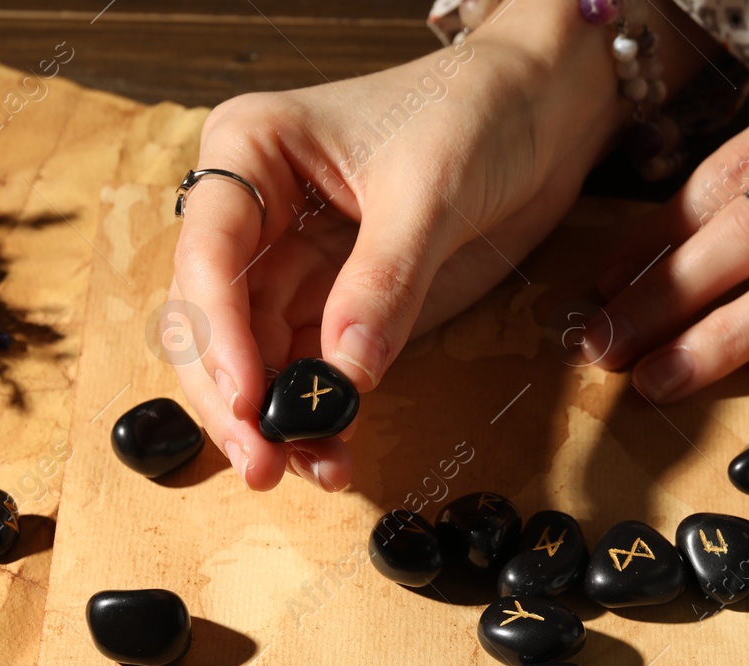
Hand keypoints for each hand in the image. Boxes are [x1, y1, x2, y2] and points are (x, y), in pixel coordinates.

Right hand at [168, 3, 632, 490]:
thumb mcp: (430, 190)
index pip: (209, 253)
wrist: (539, 115)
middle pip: (210, 320)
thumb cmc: (475, 113)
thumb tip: (343, 371)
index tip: (247, 399)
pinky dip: (315, 418)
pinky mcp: (334, 307)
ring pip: (254, 360)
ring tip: (314, 468)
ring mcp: (290, 265)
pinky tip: (332, 454)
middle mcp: (254, 213)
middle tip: (262, 462)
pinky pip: (307, 374)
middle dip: (230, 396)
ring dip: (273, 421)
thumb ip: (384, 281)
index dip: (219, 334)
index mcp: (250, 152)